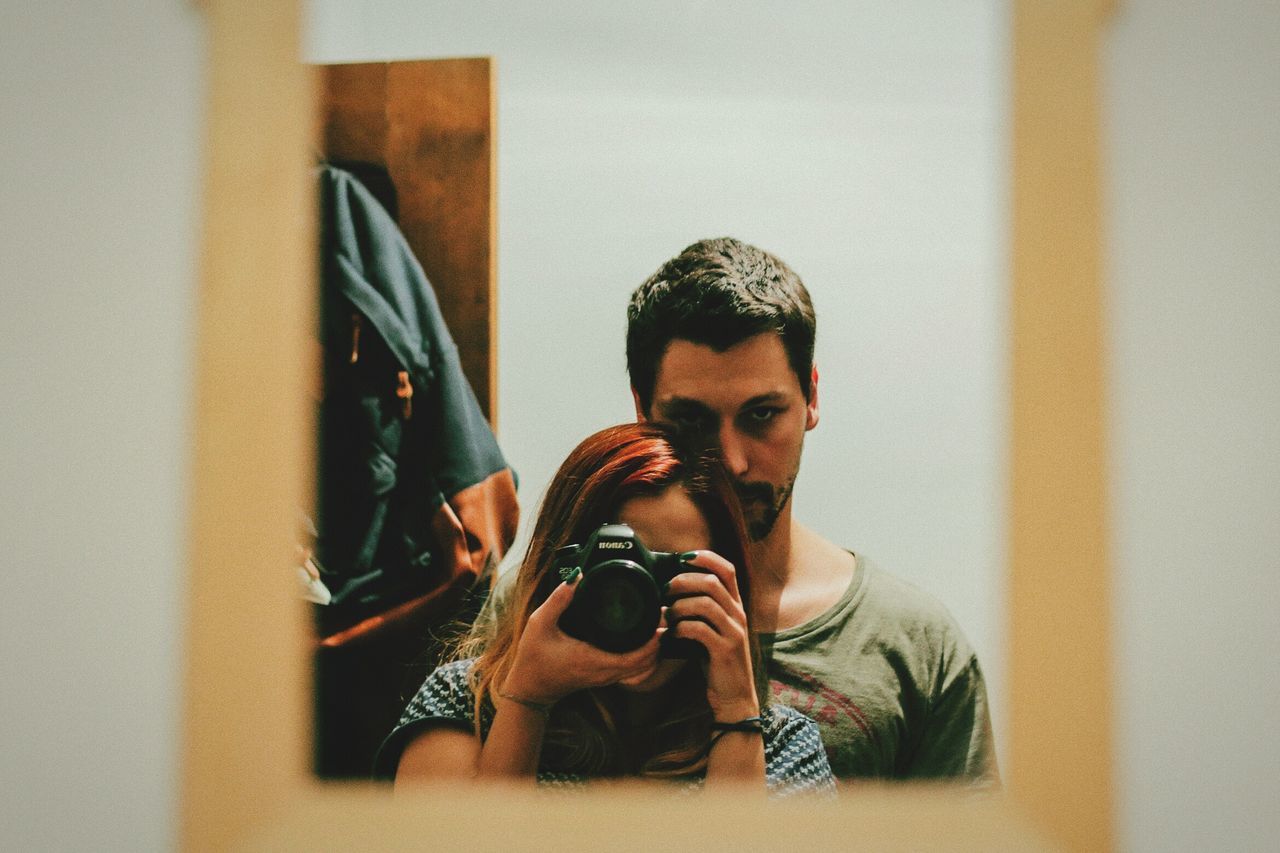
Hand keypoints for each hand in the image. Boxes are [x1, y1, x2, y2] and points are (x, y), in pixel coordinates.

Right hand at [502, 575, 661, 705]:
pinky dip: (644, 658)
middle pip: (646, 664)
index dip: (653, 642)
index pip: (635, 658)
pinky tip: (644, 641)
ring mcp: (605, 678)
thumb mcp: (540, 623)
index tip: (660, 624)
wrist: (529, 688)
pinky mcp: (603, 678)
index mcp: (593, 660)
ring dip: (654, 651)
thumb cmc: (534, 657)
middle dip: (659, 643)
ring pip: (641, 669)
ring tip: (658, 627)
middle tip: (663, 618)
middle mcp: (603, 672)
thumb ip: (558, 599)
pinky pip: (632, 671)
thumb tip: (577, 575)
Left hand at [665, 551, 759, 720]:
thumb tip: (669, 592)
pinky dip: (681, 628)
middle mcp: (738, 615)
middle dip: (684, 581)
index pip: (727, 569)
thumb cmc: (716, 661)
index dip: (706, 558)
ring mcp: (734, 632)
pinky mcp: (725, 650)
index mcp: (735, 606)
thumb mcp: (712, 630)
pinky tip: (671, 634)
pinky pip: (700, 629)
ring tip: (666, 615)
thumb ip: (699, 611)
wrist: (734, 696)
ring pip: (706, 604)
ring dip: (680, 606)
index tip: (683, 558)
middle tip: (665, 590)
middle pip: (713, 582)